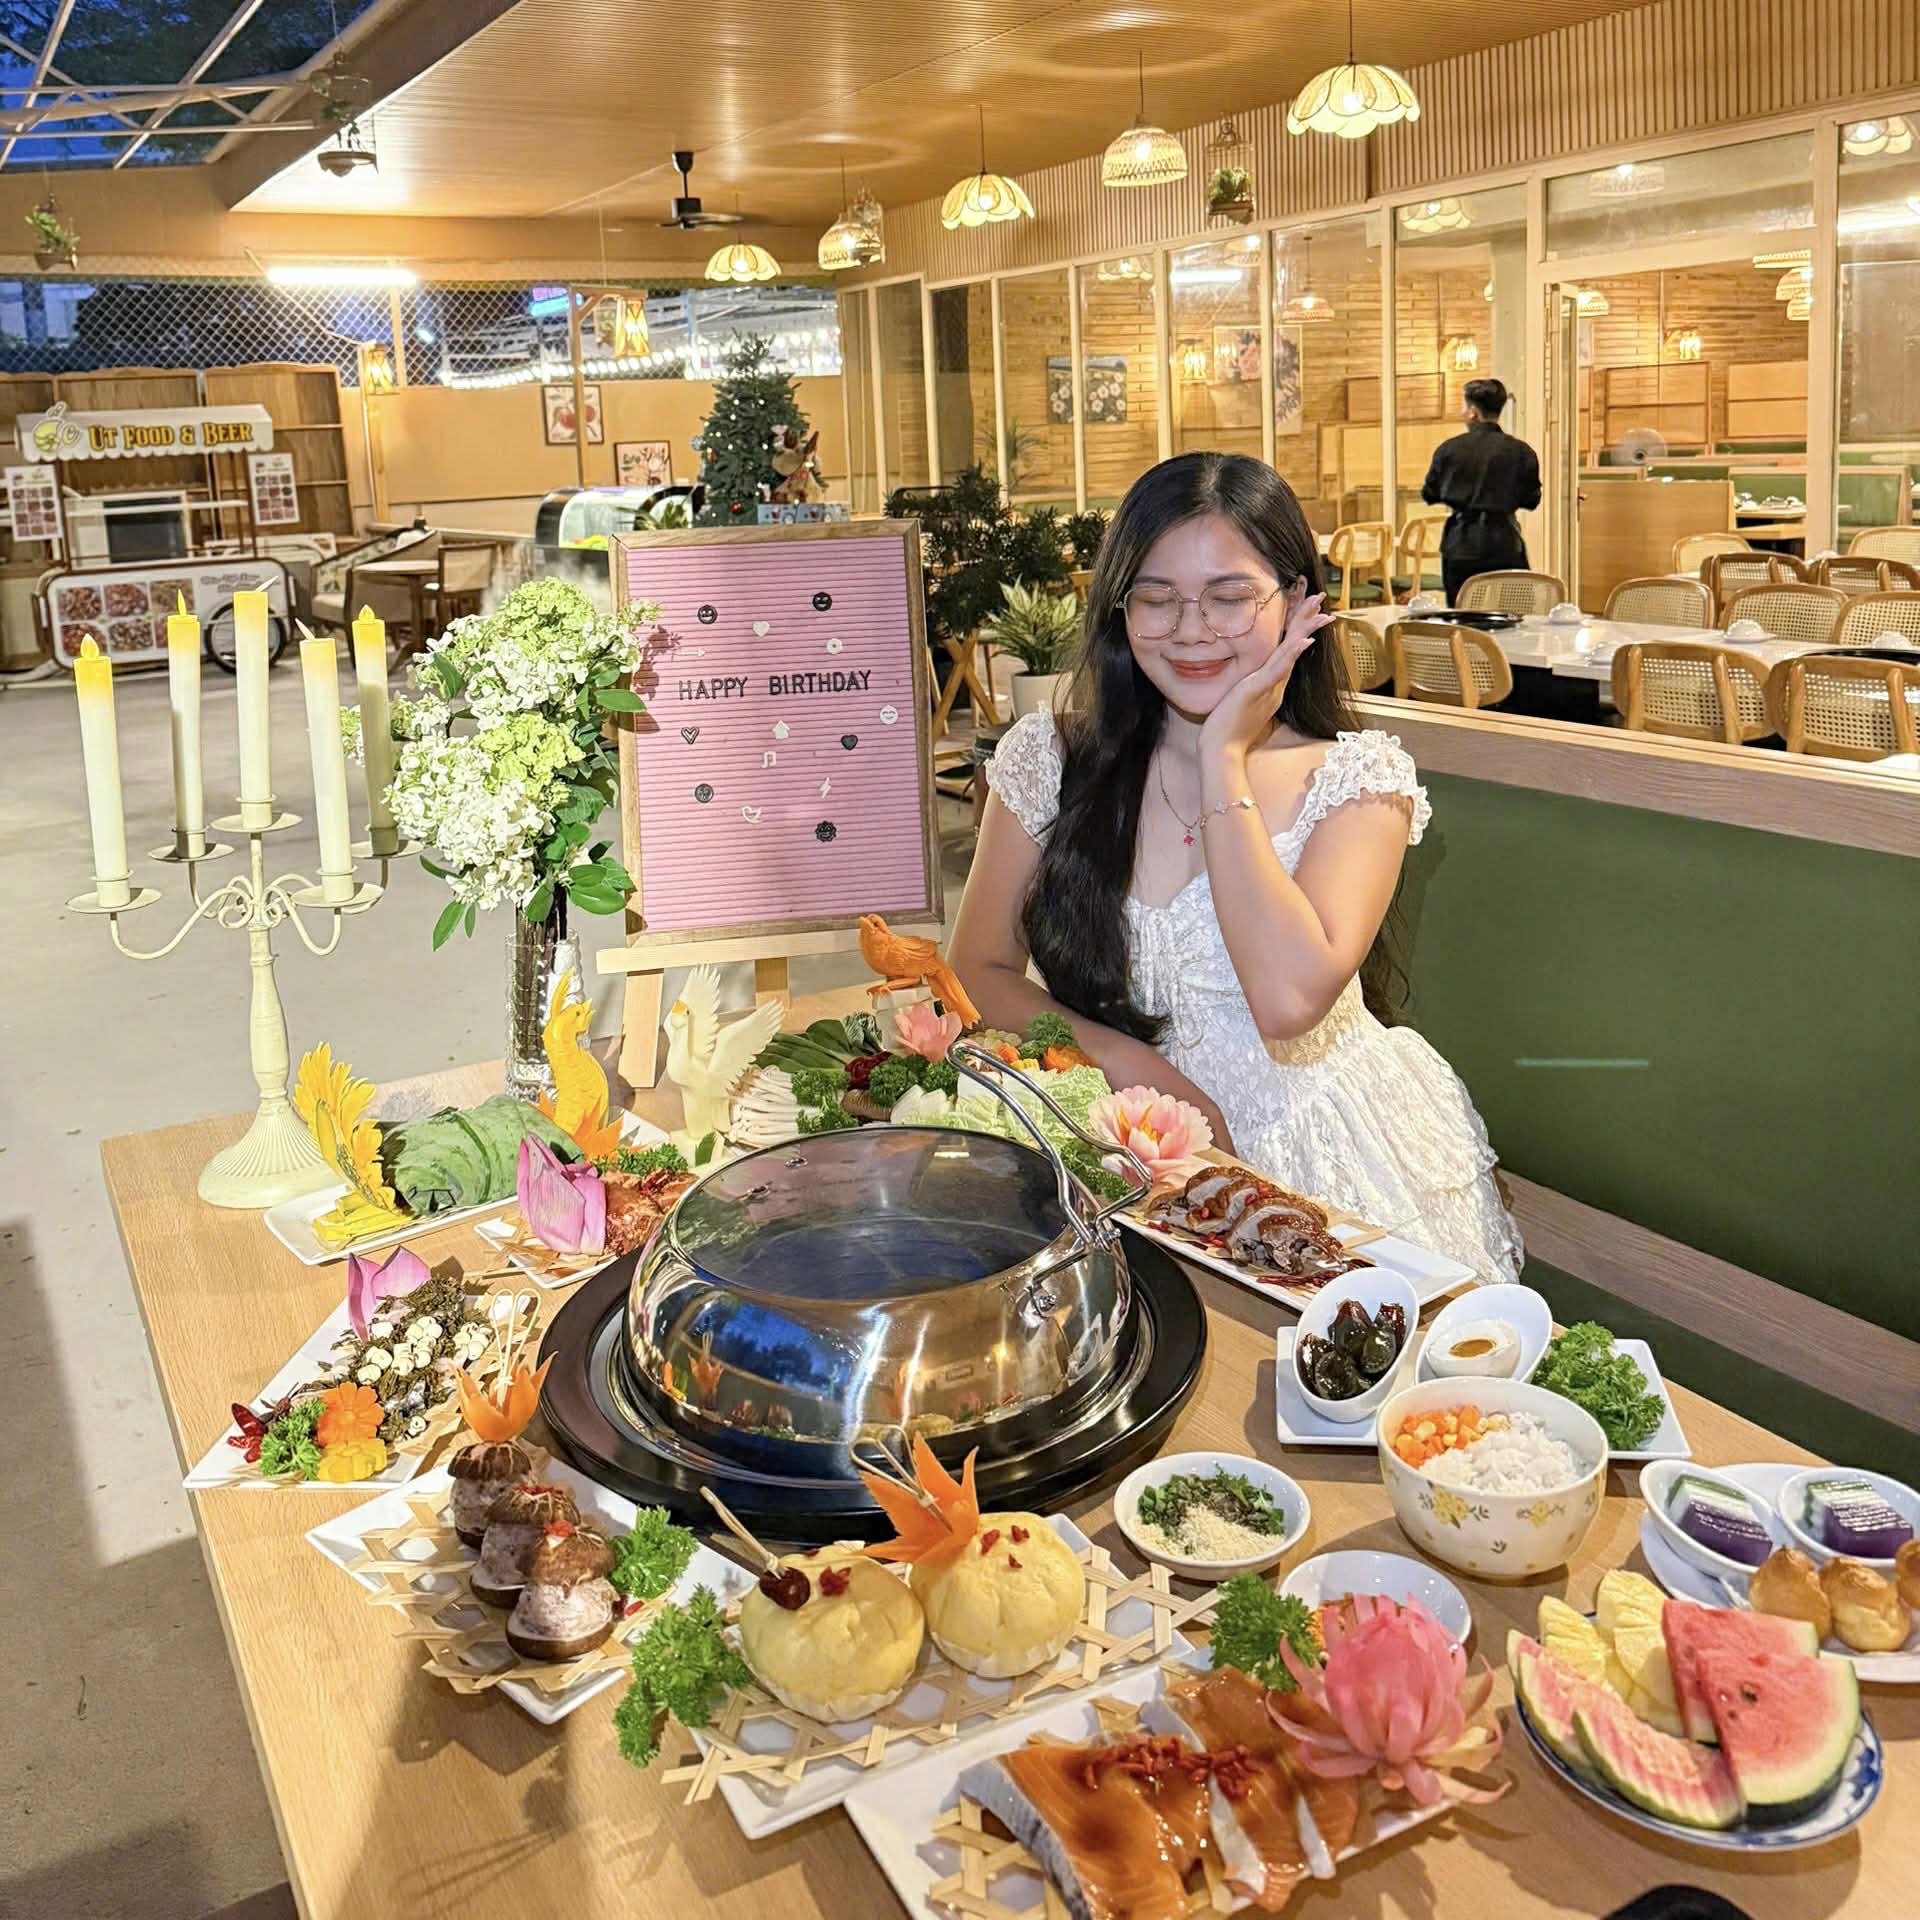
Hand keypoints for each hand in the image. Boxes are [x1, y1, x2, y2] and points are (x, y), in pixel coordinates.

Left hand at [1198, 581, 1331, 763]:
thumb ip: (1250, 688)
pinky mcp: (1257, 691)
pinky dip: (1291, 655)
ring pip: (1290, 653)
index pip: (1287, 650)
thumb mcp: (1241, 702)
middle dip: (1307, 620)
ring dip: (1305, 630)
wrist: (1222, 751)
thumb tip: (1251, 679)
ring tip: (1320, 611)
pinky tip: (1304, 641)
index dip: (1298, 628)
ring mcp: (1269, 688)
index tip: (1307, 608)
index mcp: (1272, 685)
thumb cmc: (1227, 729)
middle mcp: (1276, 685)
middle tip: (1321, 597)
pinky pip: (1277, 670)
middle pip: (1295, 647)